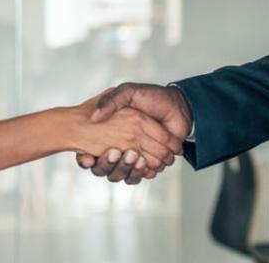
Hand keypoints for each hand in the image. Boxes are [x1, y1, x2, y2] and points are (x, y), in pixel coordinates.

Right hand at [76, 82, 192, 183]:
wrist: (178, 106)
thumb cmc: (152, 97)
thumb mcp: (128, 92)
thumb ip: (111, 101)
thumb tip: (94, 118)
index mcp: (112, 131)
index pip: (94, 151)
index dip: (90, 156)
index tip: (94, 152)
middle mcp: (122, 146)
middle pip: (107, 167)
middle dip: (109, 163)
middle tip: (115, 152)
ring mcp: (136, 155)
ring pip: (123, 174)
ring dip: (126, 168)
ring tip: (133, 155)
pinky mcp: (150, 163)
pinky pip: (140, 175)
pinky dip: (142, 172)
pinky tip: (144, 163)